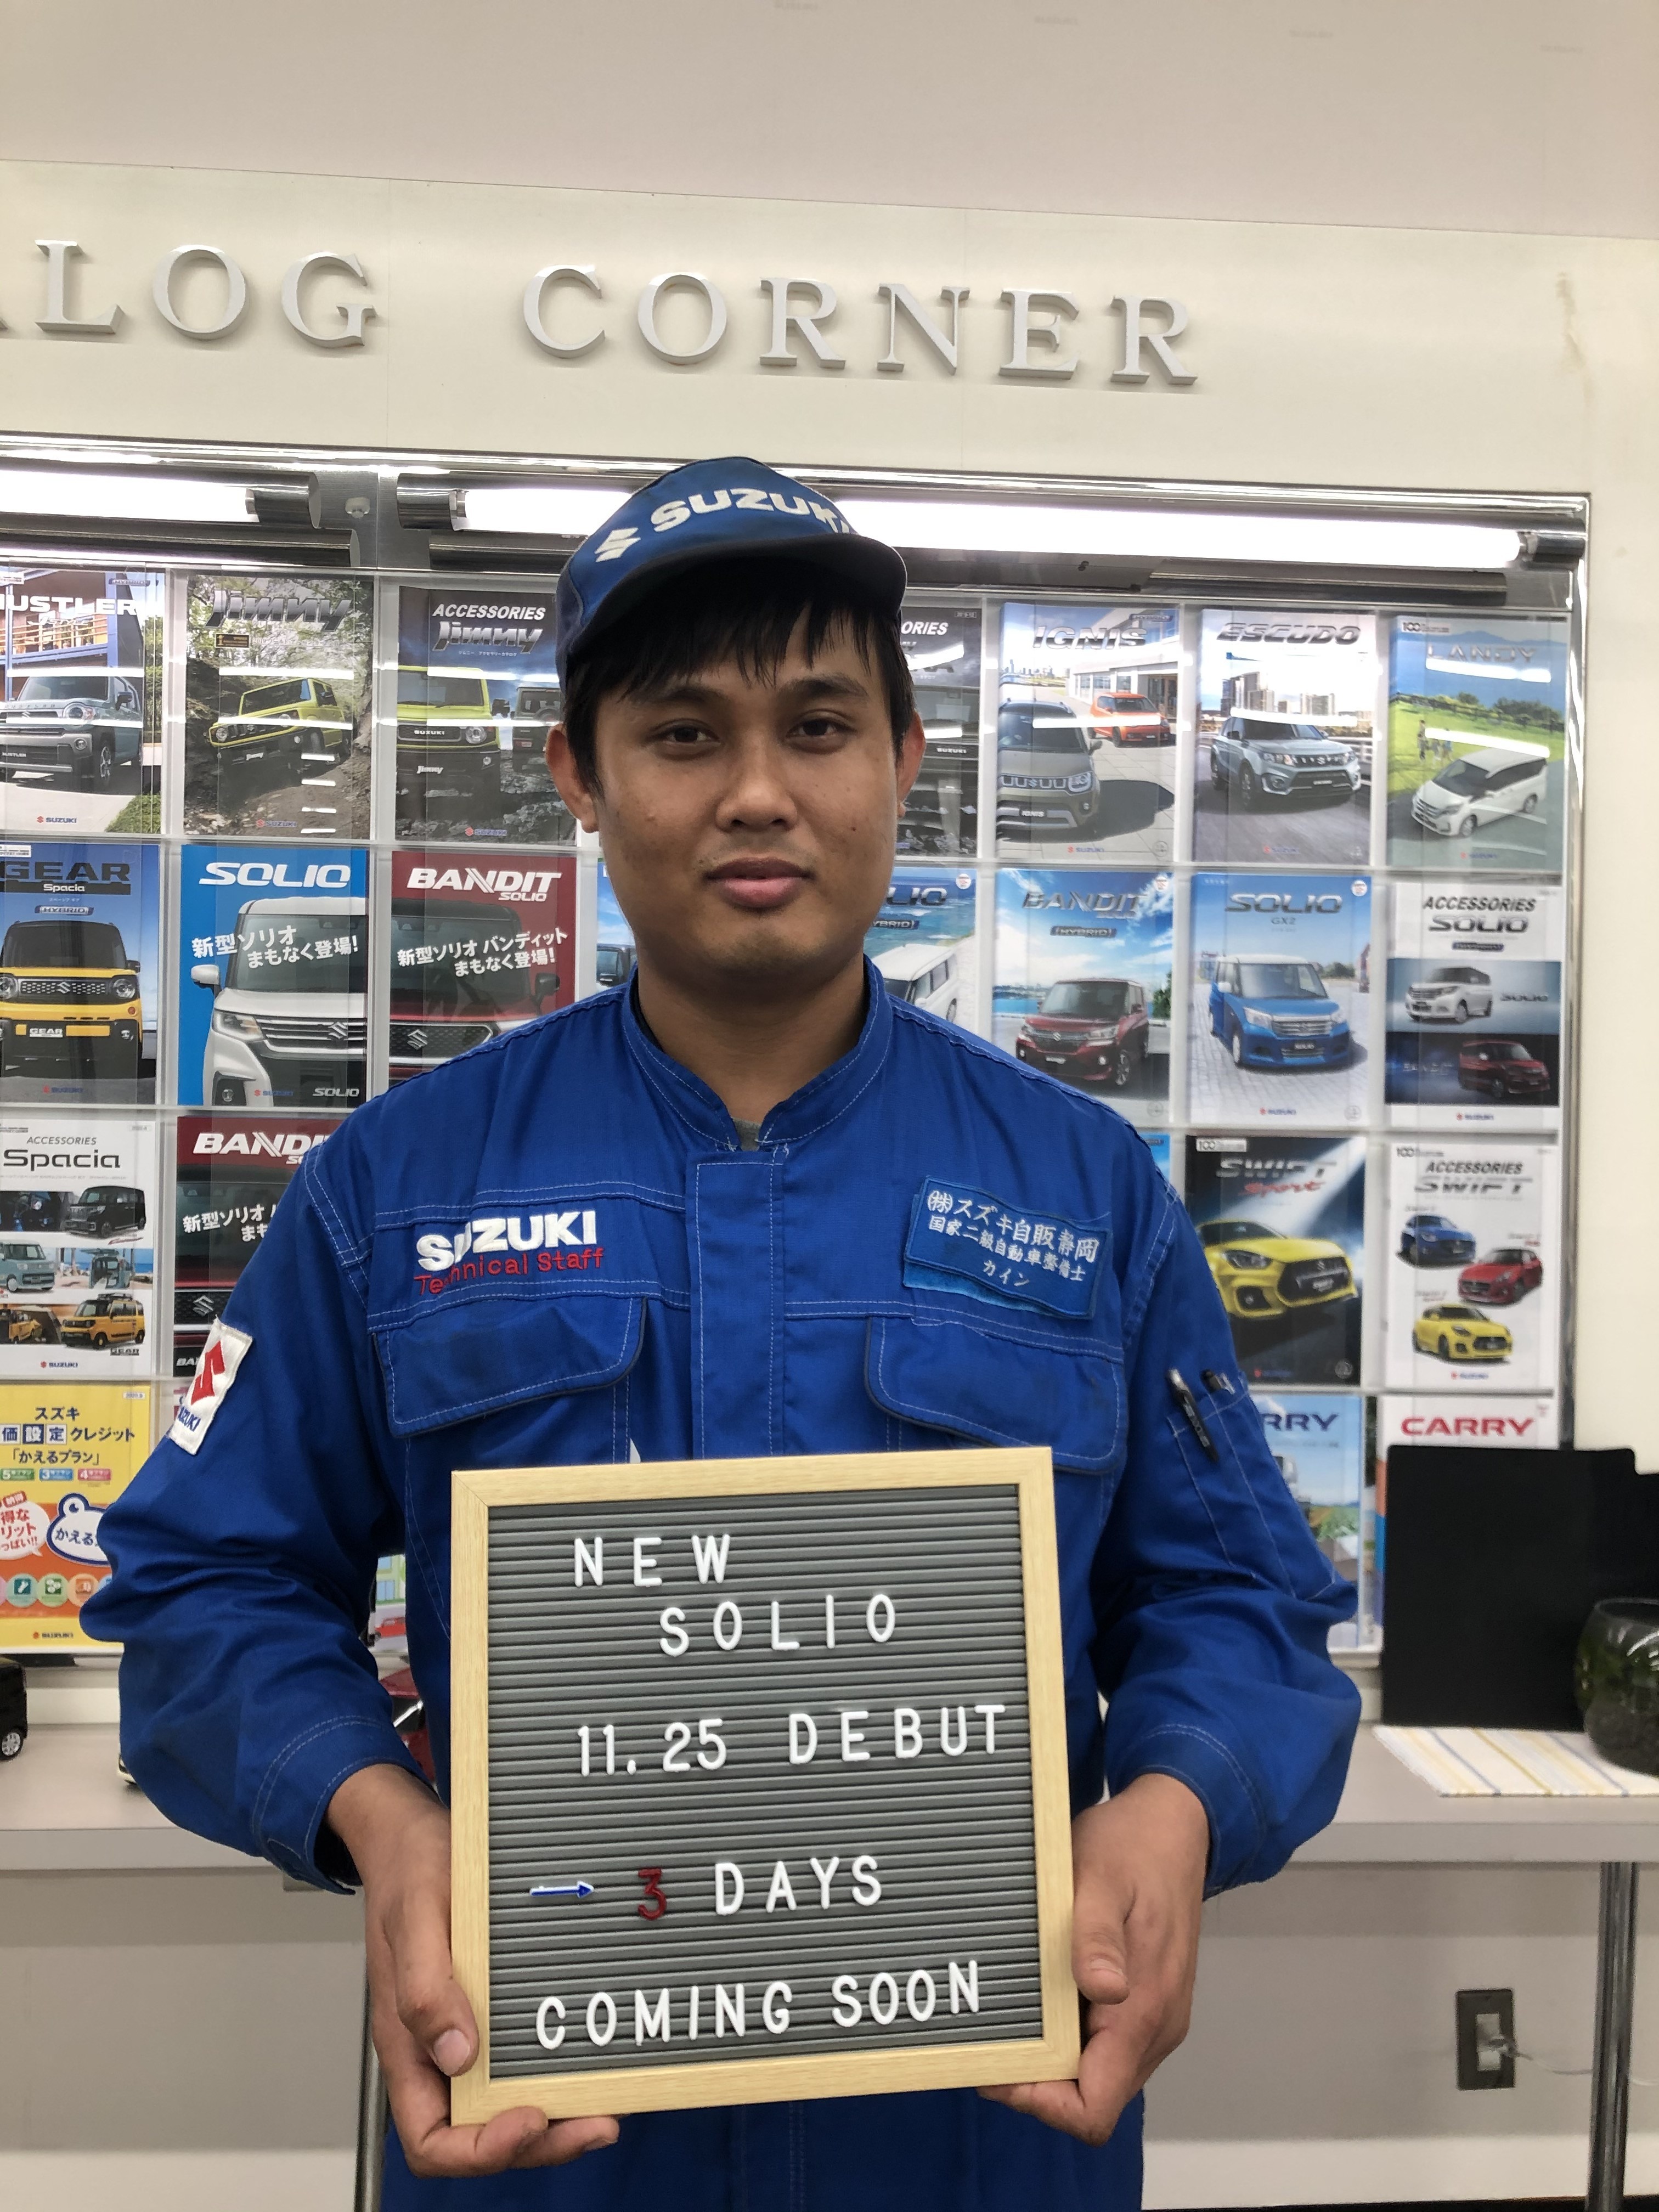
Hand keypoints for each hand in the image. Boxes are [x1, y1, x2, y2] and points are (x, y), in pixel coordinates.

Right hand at [327, 1764, 618, 2176]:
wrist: (416, 1833)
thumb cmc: (409, 1871)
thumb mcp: (415, 1919)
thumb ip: (426, 1988)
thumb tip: (458, 2053)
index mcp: (408, 2044)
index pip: (432, 2139)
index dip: (481, 2149)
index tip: (529, 2118)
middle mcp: (438, 2050)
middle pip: (481, 2133)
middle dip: (540, 2143)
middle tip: (597, 2124)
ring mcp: (468, 2030)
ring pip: (508, 2103)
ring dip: (557, 2116)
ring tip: (608, 2107)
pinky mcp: (495, 2006)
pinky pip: (523, 2058)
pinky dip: (559, 2070)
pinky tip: (595, 2058)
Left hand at [980, 1772, 1207, 2145]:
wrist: (1173, 1825)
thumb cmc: (1133, 1847)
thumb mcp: (1100, 1878)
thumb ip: (1096, 1938)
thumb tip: (1104, 1992)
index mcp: (1145, 2010)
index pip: (1095, 2107)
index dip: (1043, 2104)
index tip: (997, 2068)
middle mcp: (1156, 2028)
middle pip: (1092, 2098)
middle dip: (1037, 2083)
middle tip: (988, 2037)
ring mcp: (1154, 2017)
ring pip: (1097, 2074)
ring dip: (1051, 2059)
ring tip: (1007, 2016)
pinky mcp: (1146, 2002)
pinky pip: (1104, 2044)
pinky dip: (1067, 2036)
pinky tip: (1039, 1997)